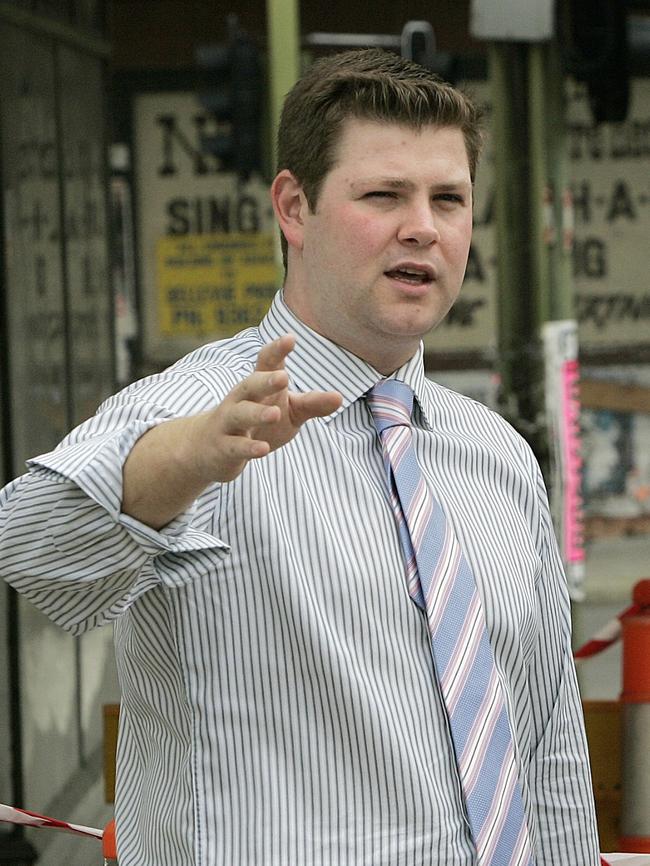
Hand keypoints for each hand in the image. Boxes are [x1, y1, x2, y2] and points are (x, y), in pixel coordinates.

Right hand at [186, 334, 341, 482]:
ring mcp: (228, 423)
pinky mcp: (223, 447)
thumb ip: (311, 404)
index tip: (290, 338)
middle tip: (283, 377)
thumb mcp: (289, 413)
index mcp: (257, 386)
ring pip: (240, 414)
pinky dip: (248, 448)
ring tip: (275, 414)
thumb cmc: (257, 424)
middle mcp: (240, 400)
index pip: (266, 363)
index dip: (276, 350)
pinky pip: (235, 446)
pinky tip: (262, 450)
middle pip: (249, 385)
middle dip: (265, 380)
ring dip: (256, 414)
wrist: (209, 450)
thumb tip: (339, 397)